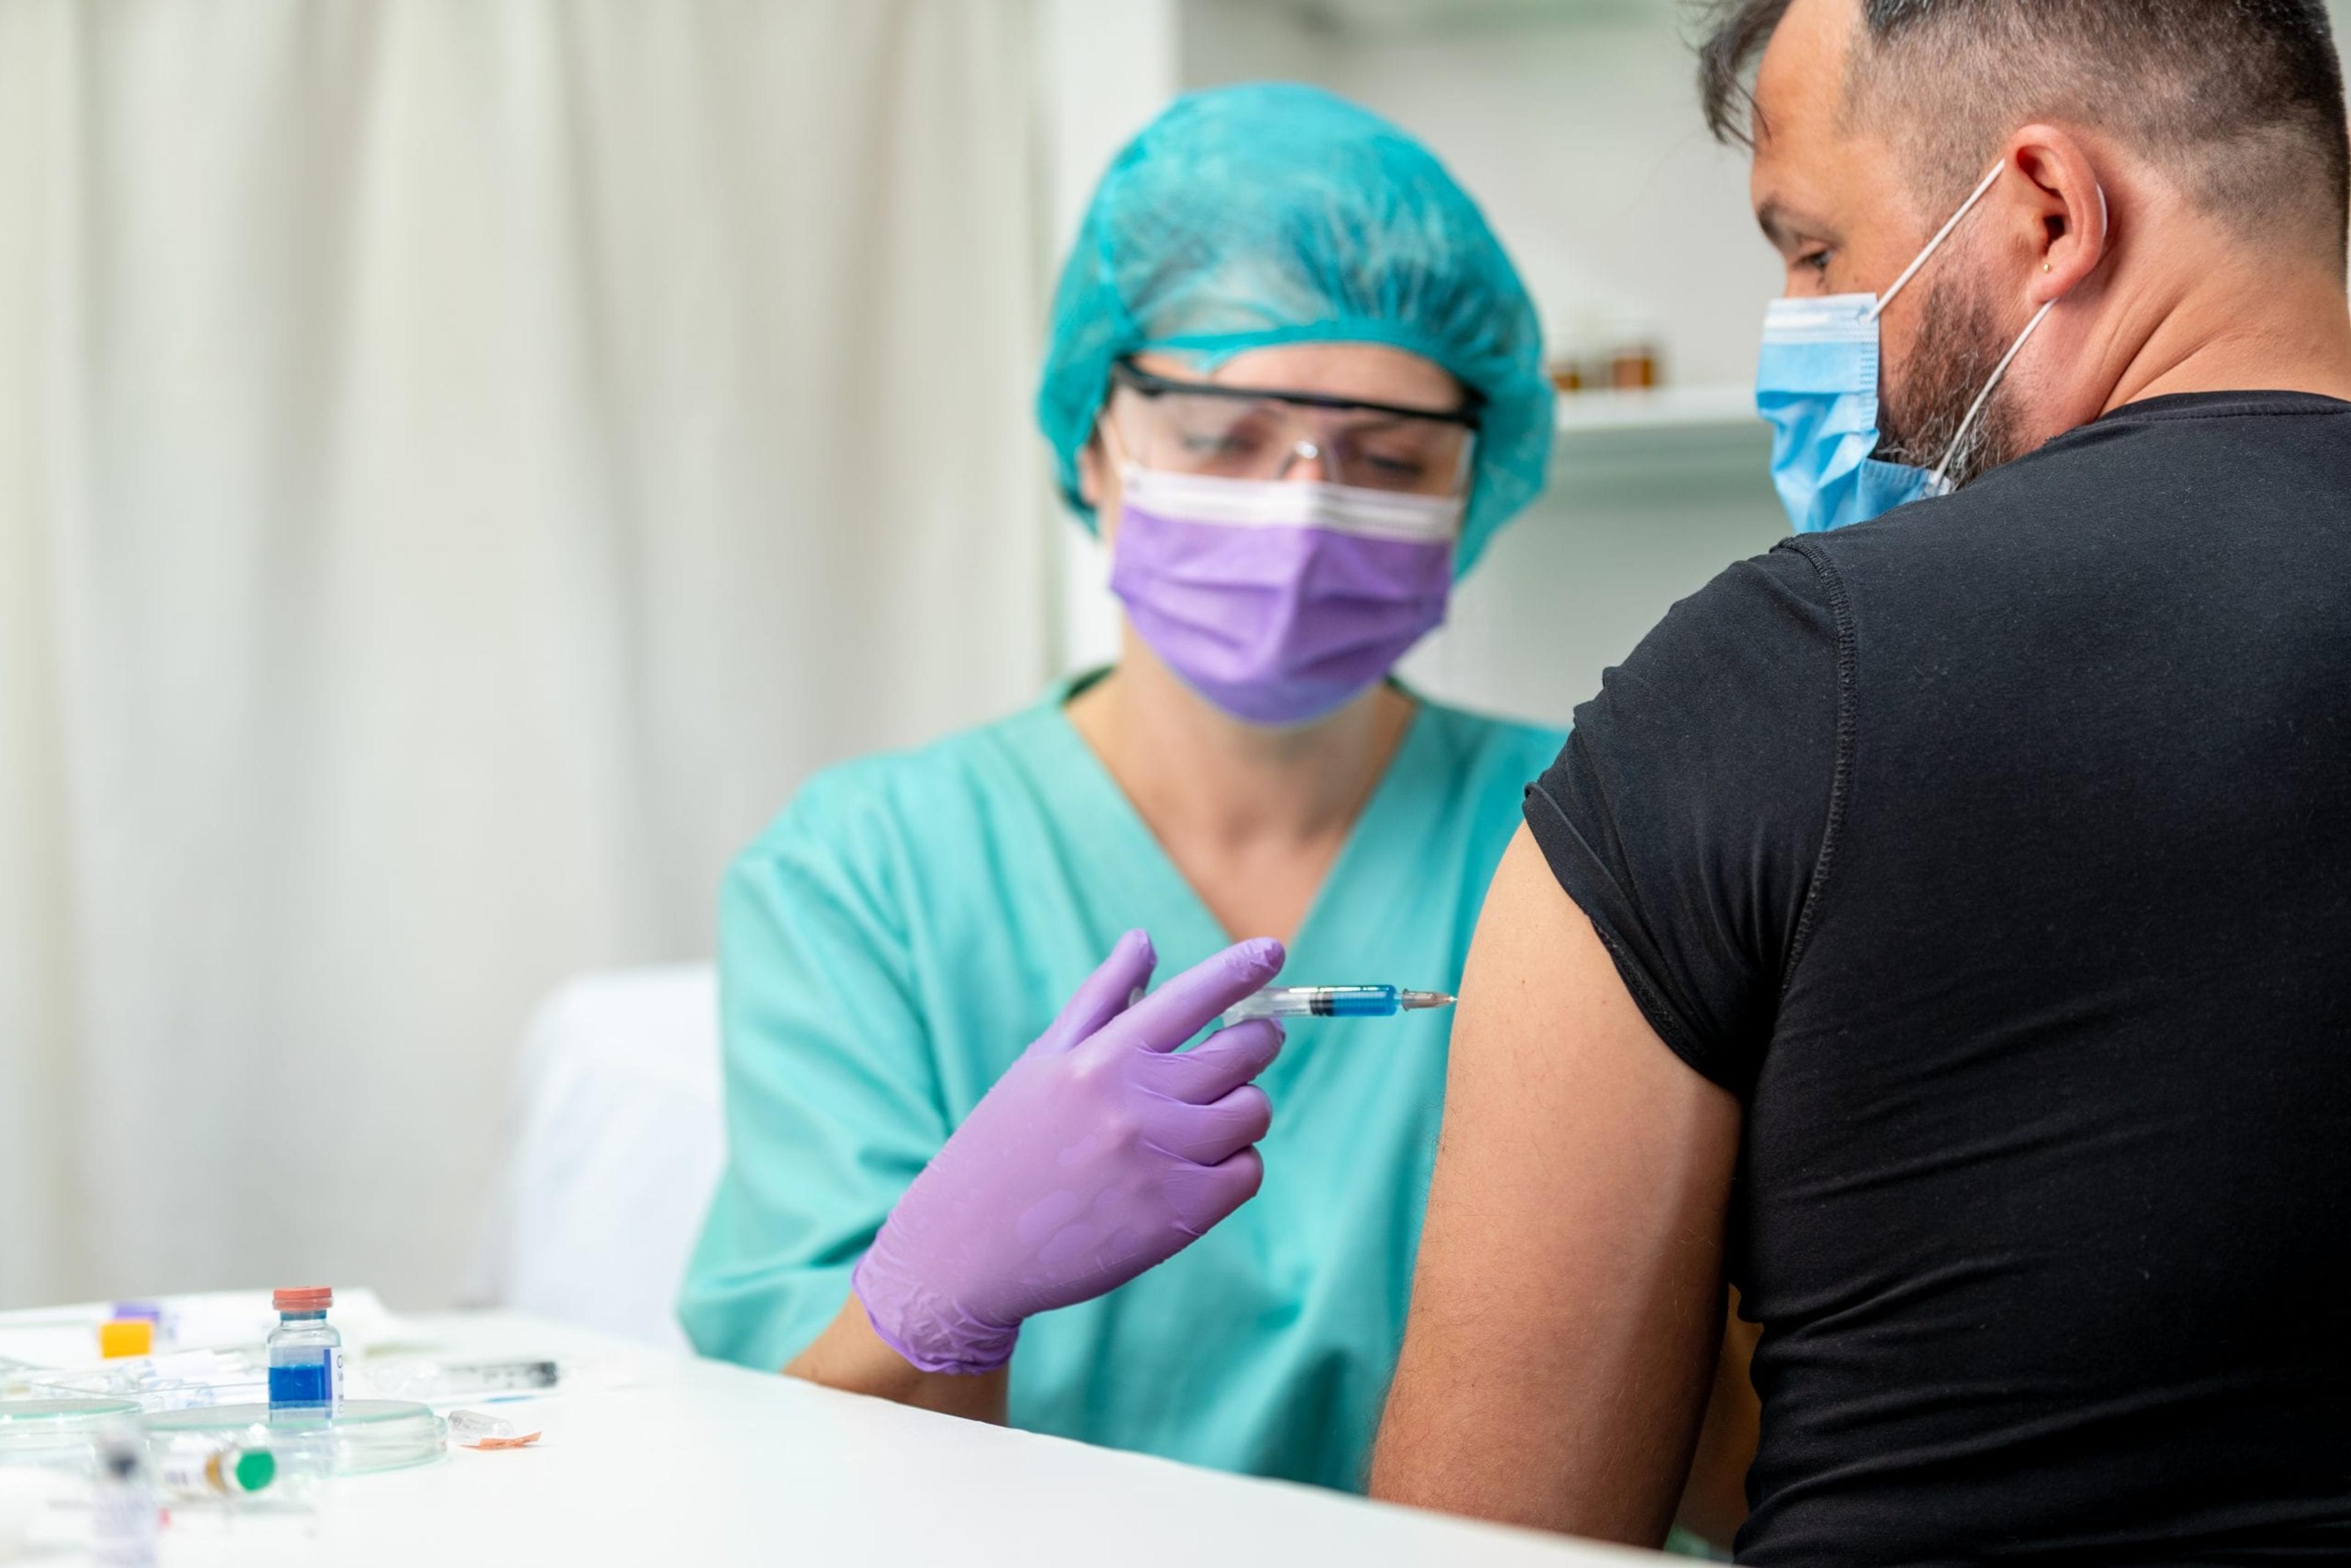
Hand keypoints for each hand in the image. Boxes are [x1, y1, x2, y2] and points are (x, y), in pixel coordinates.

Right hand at [852, 930, 1285, 1373]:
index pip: (1193, 994)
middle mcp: (1136, 1101)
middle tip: (1250, 1044)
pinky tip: (1198, 1168)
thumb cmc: (1005, 1145)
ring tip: (1208, 1117)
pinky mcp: (1179, 1217)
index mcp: (1102, 1055)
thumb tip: (1144, 938)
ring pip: (1253, 1112)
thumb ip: (1100, 998)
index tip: (1272, 950)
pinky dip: (1236, 1166)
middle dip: (1257, 1041)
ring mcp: (1162, 1160)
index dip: (1241, 968)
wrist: (966, 1250)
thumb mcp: (1042, 1061)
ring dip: (1243, 1108)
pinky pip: (1248, 1172)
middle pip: (1243, 1050)